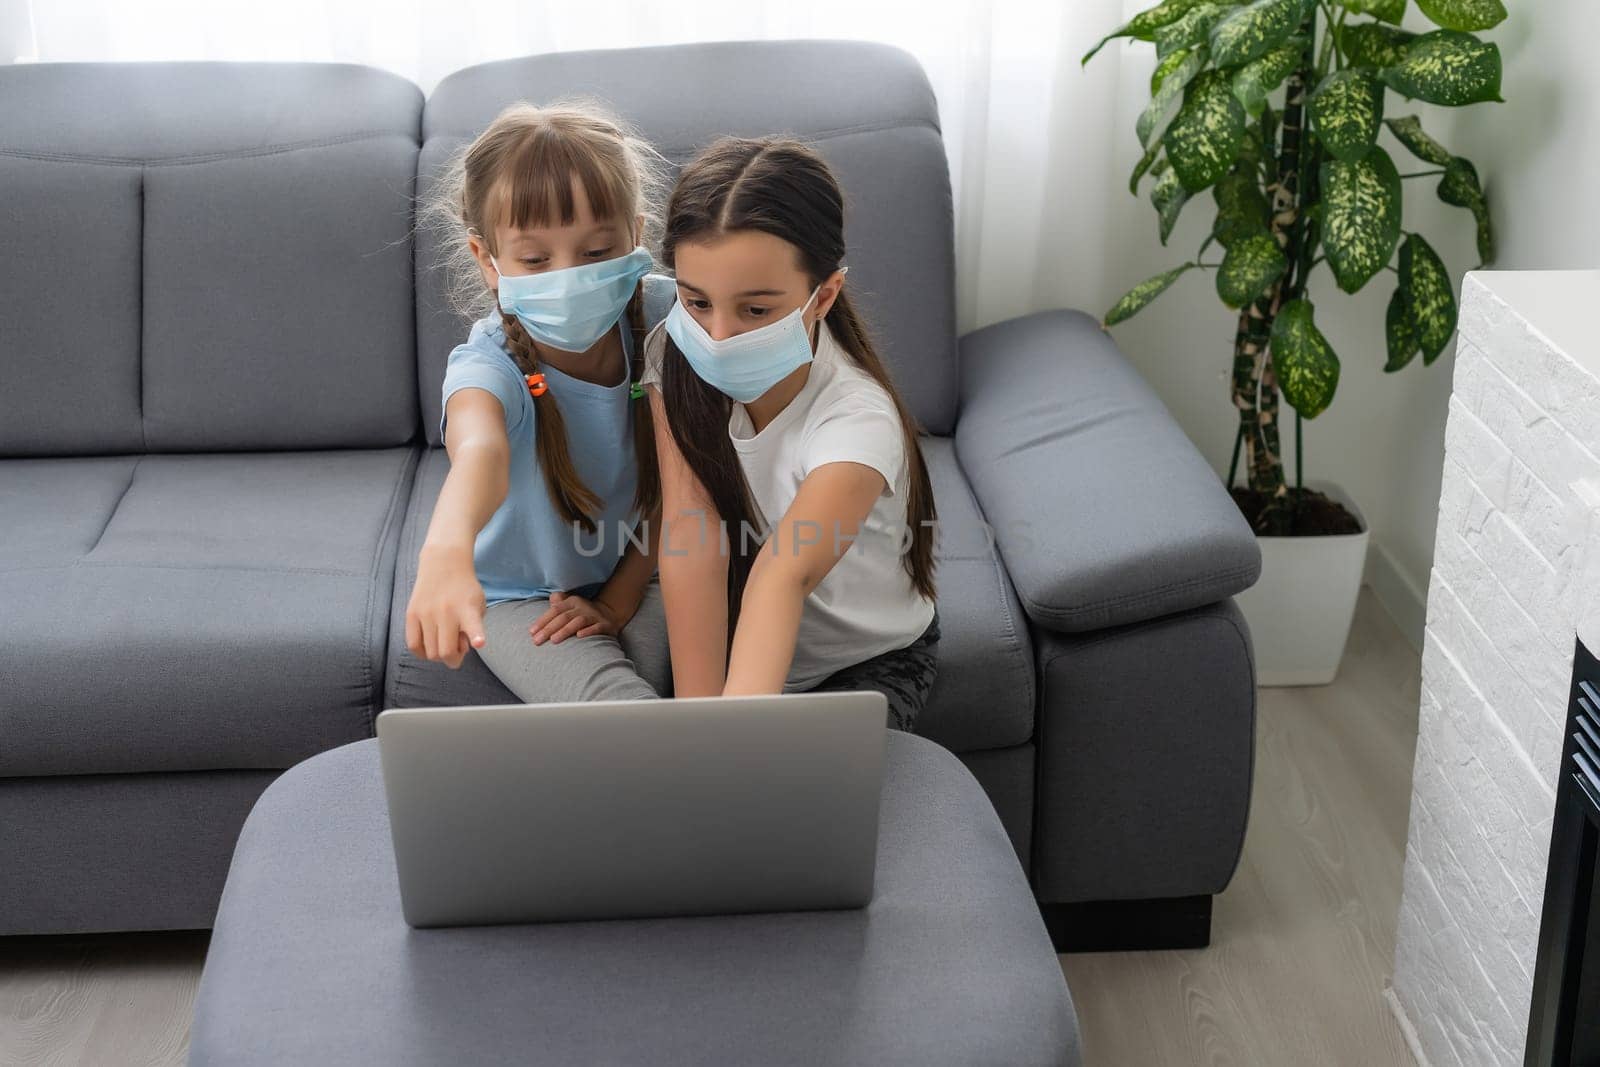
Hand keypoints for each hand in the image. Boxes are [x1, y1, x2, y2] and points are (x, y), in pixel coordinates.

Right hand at [405, 544, 486, 669]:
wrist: (444, 564)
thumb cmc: (464, 590)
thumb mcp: (478, 605)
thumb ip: (473, 628)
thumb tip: (458, 650)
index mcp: (467, 610)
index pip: (472, 625)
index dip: (476, 636)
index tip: (479, 642)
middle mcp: (446, 612)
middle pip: (446, 652)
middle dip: (453, 660)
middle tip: (457, 649)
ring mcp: (427, 613)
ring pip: (430, 652)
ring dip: (439, 655)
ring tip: (444, 642)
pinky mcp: (411, 614)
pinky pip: (413, 644)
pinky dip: (422, 652)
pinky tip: (429, 646)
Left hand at [529, 591, 619, 645]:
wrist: (610, 615)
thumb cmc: (583, 614)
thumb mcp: (570, 607)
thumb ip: (557, 605)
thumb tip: (550, 599)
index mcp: (572, 602)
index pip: (555, 610)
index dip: (543, 621)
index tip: (532, 633)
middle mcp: (583, 607)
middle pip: (564, 617)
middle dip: (549, 629)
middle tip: (537, 641)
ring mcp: (595, 615)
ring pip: (578, 621)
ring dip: (565, 630)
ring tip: (554, 641)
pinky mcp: (605, 625)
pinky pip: (597, 627)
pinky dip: (588, 631)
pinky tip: (579, 636)